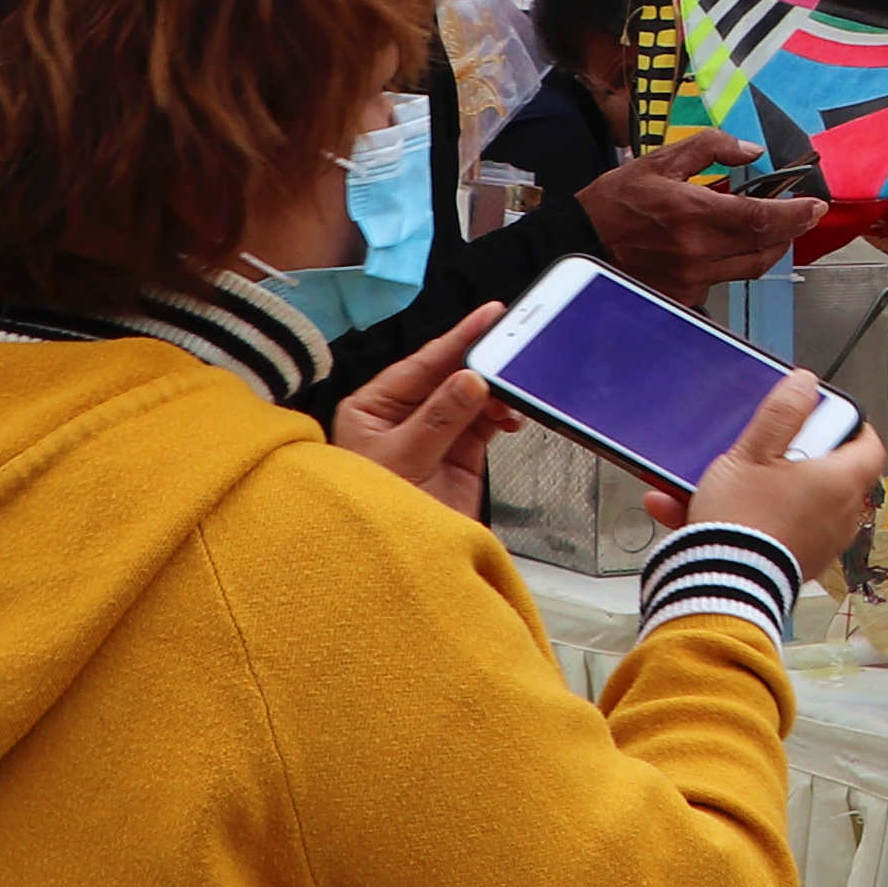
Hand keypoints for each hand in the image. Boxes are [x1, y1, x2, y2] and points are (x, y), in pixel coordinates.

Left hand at [331, 302, 512, 514]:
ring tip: (513, 393)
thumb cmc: (373, 513)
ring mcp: (434, 434)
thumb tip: (470, 380)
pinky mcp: (459, 455)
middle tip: (514, 347)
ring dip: (496, 393)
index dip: (458, 339)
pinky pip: (485, 423)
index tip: (489, 318)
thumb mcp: (403, 460)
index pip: (421, 364)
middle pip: (449, 377)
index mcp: (374, 407)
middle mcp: (403, 416)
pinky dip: (502, 416)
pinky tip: (512, 415)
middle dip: (482, 365)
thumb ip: (439, 419)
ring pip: (472, 398)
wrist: (393, 568)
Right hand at [580, 132, 816, 294]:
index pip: (762, 218)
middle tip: (798, 215)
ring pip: (749, 267)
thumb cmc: (614, 202)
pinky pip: (724, 280)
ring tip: (768, 228)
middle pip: (765, 248)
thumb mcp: (658, 162)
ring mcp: (691, 280)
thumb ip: (709, 149)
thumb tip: (750, 150)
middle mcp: (698, 253)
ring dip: (767, 248)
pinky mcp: (683, 296)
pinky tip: (726, 246)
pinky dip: (733, 262)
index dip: (796, 214)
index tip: (815, 206)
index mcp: (694, 215)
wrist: (576, 244)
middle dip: (789, 231)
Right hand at [650, 369, 887, 578]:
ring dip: (771, 490)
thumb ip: (782, 414)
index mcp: (840, 482)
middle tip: (773, 449)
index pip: (870, 446)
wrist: (722, 586)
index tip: (832, 419)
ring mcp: (823, 544)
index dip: (853, 427)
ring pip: (803, 504)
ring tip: (729, 484)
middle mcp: (842, 516)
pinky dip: (758, 520)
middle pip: (834, 474)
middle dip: (801, 459)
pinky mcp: (799, 564)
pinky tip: (711, 514)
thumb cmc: (742, 521)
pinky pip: (782, 531)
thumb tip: (805, 384)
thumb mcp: (754, 452)